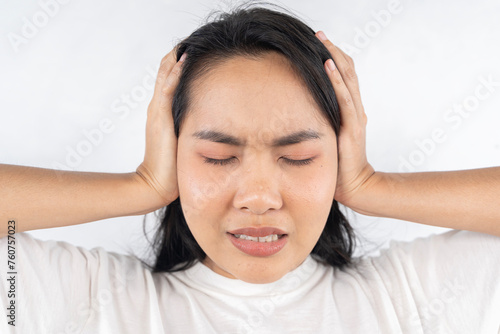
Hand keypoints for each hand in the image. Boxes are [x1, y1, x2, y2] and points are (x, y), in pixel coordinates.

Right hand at [135, 48, 185, 205]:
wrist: (156, 183)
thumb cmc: (171, 166)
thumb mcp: (180, 140)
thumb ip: (187, 127)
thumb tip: (208, 120)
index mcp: (162, 112)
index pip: (169, 81)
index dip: (179, 66)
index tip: (194, 53)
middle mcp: (157, 107)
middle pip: (165, 73)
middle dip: (177, 57)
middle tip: (192, 42)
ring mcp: (157, 111)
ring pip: (164, 76)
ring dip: (175, 59)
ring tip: (187, 43)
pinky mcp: (160, 117)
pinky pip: (167, 89)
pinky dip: (174, 73)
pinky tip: (184, 60)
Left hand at [315, 31, 375, 208]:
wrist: (354, 185)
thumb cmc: (339, 164)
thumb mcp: (329, 136)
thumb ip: (324, 121)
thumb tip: (302, 111)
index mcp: (350, 109)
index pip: (344, 76)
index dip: (333, 57)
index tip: (317, 42)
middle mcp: (355, 108)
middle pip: (347, 71)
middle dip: (332, 50)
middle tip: (318, 34)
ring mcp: (355, 116)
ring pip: (348, 79)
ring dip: (334, 57)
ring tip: (322, 41)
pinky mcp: (352, 127)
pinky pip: (344, 98)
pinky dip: (337, 80)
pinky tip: (328, 65)